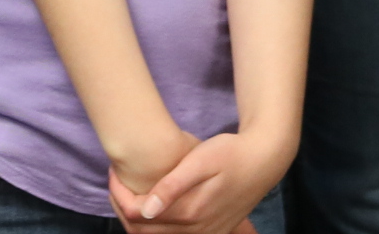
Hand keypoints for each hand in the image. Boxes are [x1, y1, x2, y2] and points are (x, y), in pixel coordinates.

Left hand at [109, 129, 289, 233]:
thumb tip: (146, 210)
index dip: (119, 195)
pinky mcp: (211, 232)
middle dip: (122, 209)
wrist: (264, 161)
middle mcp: (196, 230)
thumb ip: (173, 186)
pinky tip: (151, 205)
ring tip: (127, 192)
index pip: (138, 215)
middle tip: (115, 183)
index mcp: (190, 212)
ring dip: (136, 220)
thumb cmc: (231, 153)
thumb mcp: (201, 160)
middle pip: (142, 232)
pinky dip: (155, 226)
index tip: (114, 172)